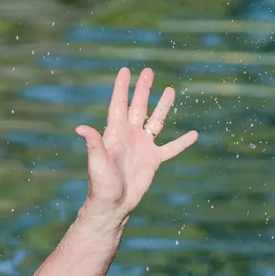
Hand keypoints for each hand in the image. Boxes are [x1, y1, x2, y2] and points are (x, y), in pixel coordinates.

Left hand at [76, 67, 198, 217]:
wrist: (113, 205)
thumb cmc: (101, 185)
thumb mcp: (96, 163)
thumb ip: (93, 144)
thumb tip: (80, 128)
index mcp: (115, 133)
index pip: (119, 105)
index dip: (122, 88)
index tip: (125, 70)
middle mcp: (129, 136)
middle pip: (138, 107)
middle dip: (143, 89)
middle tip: (149, 71)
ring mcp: (143, 147)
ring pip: (155, 122)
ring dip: (163, 107)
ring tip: (170, 90)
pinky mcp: (153, 160)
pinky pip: (171, 148)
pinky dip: (182, 142)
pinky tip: (193, 134)